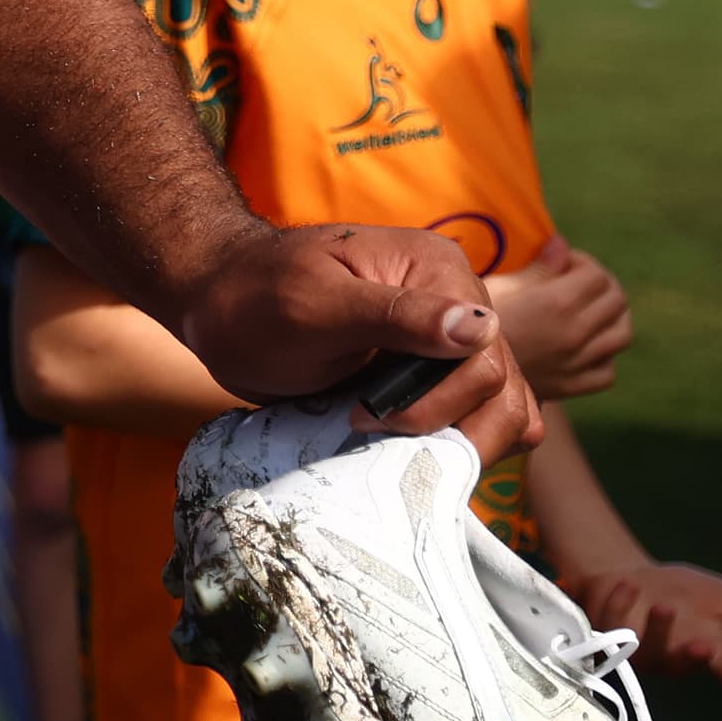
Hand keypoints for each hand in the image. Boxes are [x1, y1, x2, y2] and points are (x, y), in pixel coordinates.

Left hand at [173, 219, 536, 459]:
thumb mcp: (315, 305)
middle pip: (500, 387)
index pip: (484, 352)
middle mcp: (457, 304)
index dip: (438, 398)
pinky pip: (477, 418)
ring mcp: (448, 344)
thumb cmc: (254, 300)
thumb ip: (397, 315)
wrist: (218, 310)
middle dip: (444, 423)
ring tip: (387, 438)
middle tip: (367, 424)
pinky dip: (457, 442)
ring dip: (457, 440)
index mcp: (438, 271)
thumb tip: (481, 327)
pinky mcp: (433, 378)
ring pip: (503, 409)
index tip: (368, 412)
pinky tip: (415, 449)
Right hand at [484, 237, 632, 402]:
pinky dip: (602, 357)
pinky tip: (583, 348)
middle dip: (600, 286)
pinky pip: (608, 371)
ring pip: (621, 334)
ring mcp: (578, 363)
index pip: (597, 276)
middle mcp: (576, 333)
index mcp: (557, 303)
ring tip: (586, 312)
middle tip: (575, 283)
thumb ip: (536, 268)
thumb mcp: (497, 287)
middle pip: (617, 302)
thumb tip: (561, 245)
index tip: (561, 263)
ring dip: (610, 318)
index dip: (582, 263)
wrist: (458, 372)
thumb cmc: (469, 322)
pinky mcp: (573, 386)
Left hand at [565, 562, 721, 693]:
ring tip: (665, 606)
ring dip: (657, 631)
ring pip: (646, 653)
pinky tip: (629, 585)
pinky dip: (621, 604)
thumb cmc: (680, 590)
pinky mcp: (604, 637)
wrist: (628, 572)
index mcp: (704, 649)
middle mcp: (671, 656)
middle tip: (704, 647)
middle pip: (683, 668)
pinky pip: (610, 627)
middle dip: (693, 660)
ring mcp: (636, 649)